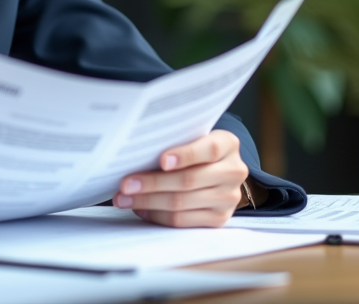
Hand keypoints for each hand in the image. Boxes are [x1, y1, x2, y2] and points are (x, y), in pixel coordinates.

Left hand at [112, 129, 248, 227]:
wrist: (216, 170)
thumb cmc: (195, 149)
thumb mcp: (192, 138)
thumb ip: (174, 142)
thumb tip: (136, 153)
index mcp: (228, 144)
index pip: (209, 149)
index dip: (184, 155)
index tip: (162, 160)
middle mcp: (233, 171)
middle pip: (188, 180)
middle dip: (152, 183)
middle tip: (125, 184)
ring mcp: (228, 198)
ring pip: (181, 203)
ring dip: (148, 202)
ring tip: (124, 198)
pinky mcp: (219, 219)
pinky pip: (182, 221)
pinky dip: (157, 215)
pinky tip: (141, 209)